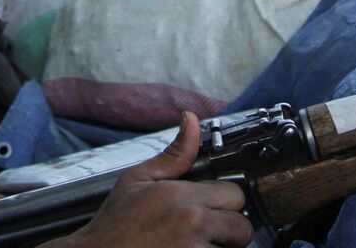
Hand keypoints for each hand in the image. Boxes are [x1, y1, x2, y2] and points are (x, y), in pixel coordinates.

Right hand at [48, 113, 250, 247]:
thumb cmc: (114, 225)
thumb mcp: (137, 180)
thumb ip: (174, 154)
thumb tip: (191, 120)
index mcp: (181, 196)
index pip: (234, 194)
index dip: (223, 202)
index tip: (208, 209)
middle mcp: (192, 223)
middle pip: (242, 226)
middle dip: (228, 229)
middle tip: (203, 232)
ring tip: (190, 246)